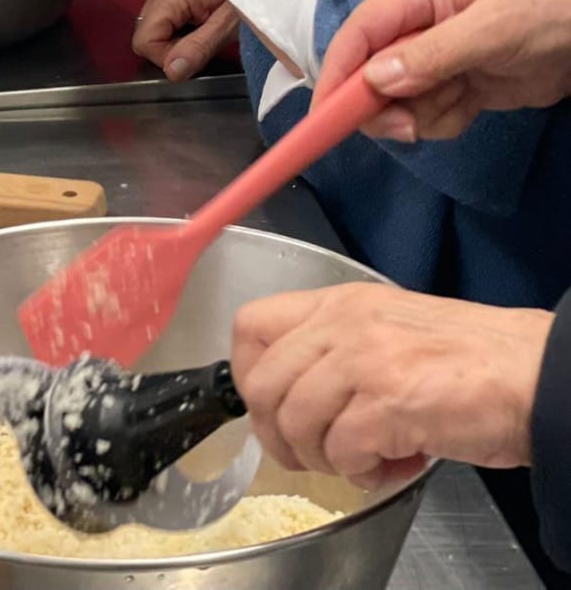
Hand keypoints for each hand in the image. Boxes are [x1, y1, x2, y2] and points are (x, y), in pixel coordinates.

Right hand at [134, 0, 239, 80]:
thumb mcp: (229, 24)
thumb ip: (199, 48)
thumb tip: (172, 72)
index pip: (144, 40)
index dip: (166, 56)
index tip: (196, 53)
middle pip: (147, 31)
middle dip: (171, 46)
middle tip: (205, 40)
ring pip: (155, 23)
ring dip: (175, 35)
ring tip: (205, 27)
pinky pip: (164, 11)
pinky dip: (178, 22)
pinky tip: (201, 17)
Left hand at [232, 283, 551, 488]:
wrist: (530, 373)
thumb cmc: (468, 359)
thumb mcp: (386, 327)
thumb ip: (336, 348)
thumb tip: (289, 396)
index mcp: (339, 303)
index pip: (250, 327)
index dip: (247, 377)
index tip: (273, 409)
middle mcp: (344, 324)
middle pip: (261, 385)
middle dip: (279, 436)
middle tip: (316, 452)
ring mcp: (364, 360)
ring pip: (295, 423)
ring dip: (325, 459)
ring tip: (366, 458)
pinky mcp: (389, 402)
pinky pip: (342, 453)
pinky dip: (364, 474)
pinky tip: (396, 463)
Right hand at [314, 0, 570, 142]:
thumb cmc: (537, 20)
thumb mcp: (488, 32)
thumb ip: (431, 54)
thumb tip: (374, 79)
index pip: (357, 35)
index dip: (337, 73)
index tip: (326, 116)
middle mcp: (410, 28)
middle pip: (367, 76)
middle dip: (386, 106)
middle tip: (410, 127)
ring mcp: (427, 60)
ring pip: (396, 104)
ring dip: (425, 115)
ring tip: (464, 98)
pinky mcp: (446, 87)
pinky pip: (424, 117)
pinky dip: (446, 121)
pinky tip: (473, 104)